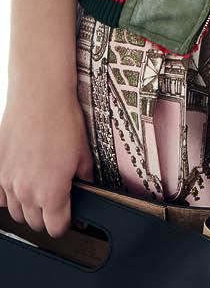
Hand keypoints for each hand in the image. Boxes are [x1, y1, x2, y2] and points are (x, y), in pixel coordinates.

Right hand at [0, 86, 93, 237]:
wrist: (40, 98)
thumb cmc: (62, 120)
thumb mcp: (83, 152)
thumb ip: (83, 175)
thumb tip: (85, 182)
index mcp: (51, 193)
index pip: (57, 228)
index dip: (65, 223)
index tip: (68, 216)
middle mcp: (27, 192)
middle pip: (35, 223)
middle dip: (47, 216)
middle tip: (57, 201)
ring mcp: (8, 182)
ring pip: (17, 211)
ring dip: (29, 207)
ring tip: (41, 190)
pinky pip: (0, 196)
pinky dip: (10, 195)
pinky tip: (21, 182)